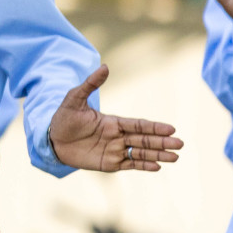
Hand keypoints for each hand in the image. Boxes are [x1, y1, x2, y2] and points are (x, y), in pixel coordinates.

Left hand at [48, 65, 183, 171]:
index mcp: (113, 122)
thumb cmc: (63, 118)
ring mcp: (114, 150)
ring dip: (158, 155)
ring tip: (175, 157)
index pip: (138, 124)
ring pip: (141, 153)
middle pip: (144, 139)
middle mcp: (118, 136)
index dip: (154, 127)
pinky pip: (129, 165)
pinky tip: (158, 167)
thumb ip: (90, 84)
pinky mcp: (108, 164)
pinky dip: (143, 166)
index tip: (171, 129)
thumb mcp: (74, 99)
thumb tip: (105, 66)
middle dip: (162, 142)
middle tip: (180, 144)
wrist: (51, 139)